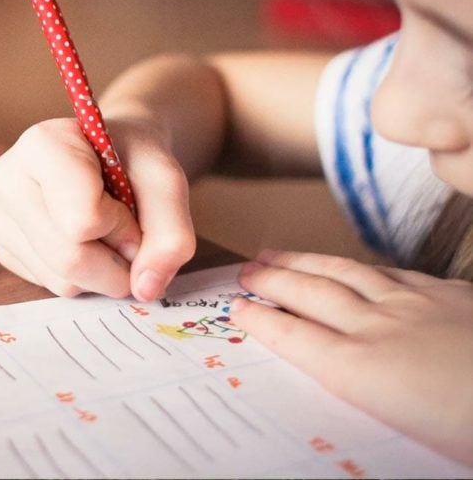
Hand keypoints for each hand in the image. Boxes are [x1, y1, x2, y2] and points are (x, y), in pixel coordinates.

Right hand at [0, 117, 195, 300]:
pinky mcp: (0, 248)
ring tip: (105, 233)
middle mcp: (7, 179)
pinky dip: (82, 277)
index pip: (82, 220)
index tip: (130, 205)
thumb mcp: (166, 181)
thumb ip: (171, 233)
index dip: (122, 226)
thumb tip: (145, 288)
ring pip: (60, 280)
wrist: (110, 153)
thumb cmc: (133, 159)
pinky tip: (83, 241)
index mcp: (42, 145)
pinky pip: (49, 286)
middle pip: (69, 258)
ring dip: (102, 272)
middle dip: (116, 262)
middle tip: (129, 235)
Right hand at [230, 249, 472, 465]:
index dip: (262, 320)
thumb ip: (363, 396)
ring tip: (279, 254)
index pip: (296, 337)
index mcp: (363, 371)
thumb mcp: (406, 433)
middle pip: (312, 295)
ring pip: (346, 274)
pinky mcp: (449, 295)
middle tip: (246, 270)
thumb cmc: (469, 426)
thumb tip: (336, 381)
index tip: (237, 308)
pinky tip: (353, 265)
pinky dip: (360, 266)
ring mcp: (415, 305)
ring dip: (306, 263)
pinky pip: (391, 272)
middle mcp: (380, 330)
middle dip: (273, 280)